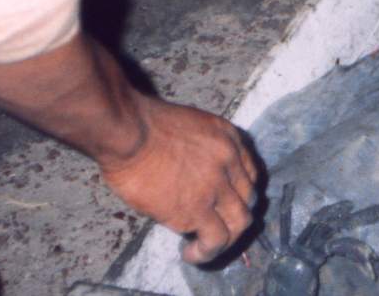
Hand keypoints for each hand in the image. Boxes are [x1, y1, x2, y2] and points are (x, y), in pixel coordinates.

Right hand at [98, 97, 259, 262]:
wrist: (129, 132)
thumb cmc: (141, 124)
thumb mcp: (188, 125)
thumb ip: (200, 148)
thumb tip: (191, 173)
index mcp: (227, 137)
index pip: (249, 172)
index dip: (239, 192)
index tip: (224, 203)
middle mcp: (229, 161)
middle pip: (249, 198)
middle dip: (235, 216)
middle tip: (215, 225)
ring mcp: (216, 186)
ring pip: (240, 222)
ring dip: (226, 238)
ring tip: (204, 247)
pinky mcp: (197, 210)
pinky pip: (216, 239)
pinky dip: (207, 252)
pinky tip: (190, 253)